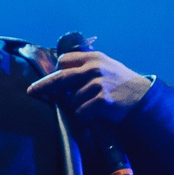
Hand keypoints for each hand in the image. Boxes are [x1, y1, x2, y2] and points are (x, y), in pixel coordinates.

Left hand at [26, 49, 152, 120]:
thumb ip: (84, 67)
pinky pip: (81, 112)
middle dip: (43, 86)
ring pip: (71, 100)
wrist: (143, 97)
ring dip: (77, 107)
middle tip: (31, 92)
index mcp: (93, 58)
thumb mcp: (105, 66)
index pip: (64, 61)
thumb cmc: (120, 83)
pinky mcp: (102, 100)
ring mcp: (98, 83)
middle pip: (60, 78)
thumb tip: (58, 73)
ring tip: (92, 106)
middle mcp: (94, 68)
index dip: (56, 72)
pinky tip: (96, 114)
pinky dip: (85, 117)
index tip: (48, 80)